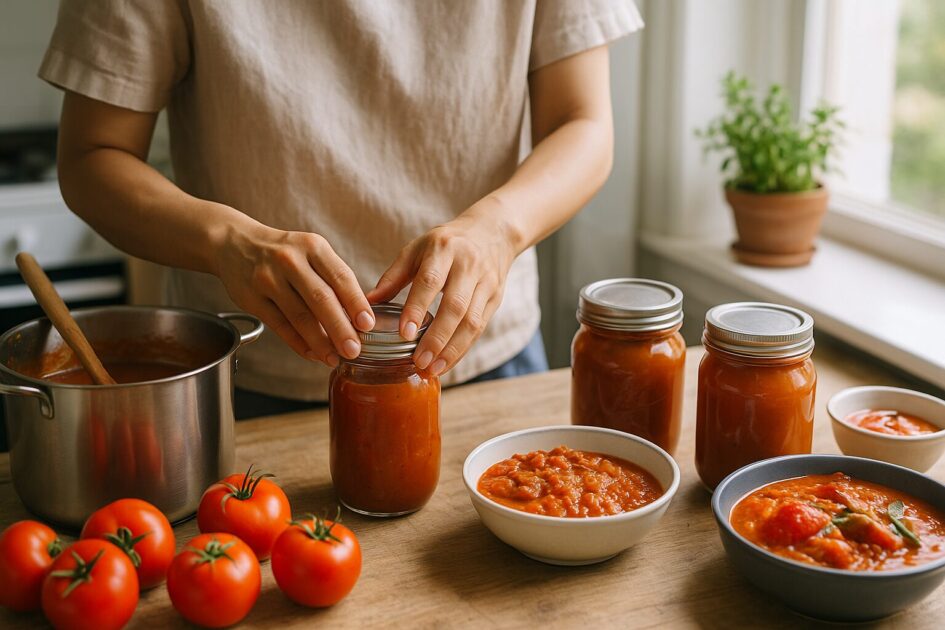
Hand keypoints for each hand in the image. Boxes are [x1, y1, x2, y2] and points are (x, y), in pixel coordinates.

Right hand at [215, 218, 374, 365]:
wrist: (235, 244)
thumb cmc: (285, 253)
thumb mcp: (311, 252)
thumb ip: (333, 279)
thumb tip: (359, 317)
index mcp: (313, 247)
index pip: (340, 277)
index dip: (356, 303)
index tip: (368, 325)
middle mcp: (290, 260)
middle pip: (321, 299)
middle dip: (340, 328)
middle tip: (354, 350)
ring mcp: (268, 279)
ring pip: (299, 316)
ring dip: (320, 342)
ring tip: (335, 358)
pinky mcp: (251, 298)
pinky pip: (280, 326)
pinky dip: (298, 343)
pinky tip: (313, 354)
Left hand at [367, 205, 518, 375]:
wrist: (492, 231)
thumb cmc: (446, 243)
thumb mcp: (417, 249)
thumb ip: (393, 277)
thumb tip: (366, 304)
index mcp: (443, 249)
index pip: (430, 281)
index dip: (417, 308)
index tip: (404, 333)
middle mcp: (468, 265)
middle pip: (455, 306)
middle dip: (437, 337)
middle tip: (418, 362)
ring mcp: (486, 283)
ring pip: (472, 321)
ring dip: (452, 349)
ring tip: (432, 369)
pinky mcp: (495, 298)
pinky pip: (480, 328)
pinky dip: (462, 349)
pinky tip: (446, 363)